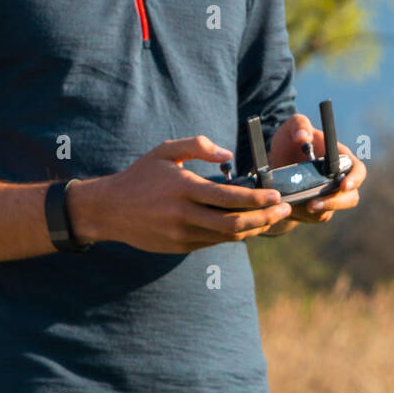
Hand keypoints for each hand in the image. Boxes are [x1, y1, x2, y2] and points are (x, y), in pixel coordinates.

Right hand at [70, 136, 290, 252]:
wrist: (108, 210)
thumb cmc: (140, 175)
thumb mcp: (166, 151)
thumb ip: (198, 146)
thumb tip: (228, 154)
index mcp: (184, 188)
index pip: (229, 197)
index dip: (257, 199)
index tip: (276, 195)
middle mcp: (184, 215)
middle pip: (234, 224)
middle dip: (265, 218)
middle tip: (284, 210)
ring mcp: (182, 234)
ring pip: (227, 237)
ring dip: (254, 229)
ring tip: (272, 218)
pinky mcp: (180, 247)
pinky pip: (214, 242)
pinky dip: (234, 234)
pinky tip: (247, 224)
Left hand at [266, 114, 365, 225]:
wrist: (274, 162)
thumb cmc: (289, 140)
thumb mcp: (291, 126)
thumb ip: (299, 125)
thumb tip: (303, 138)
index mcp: (340, 158)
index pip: (358, 170)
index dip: (354, 179)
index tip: (342, 185)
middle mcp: (338, 179)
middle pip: (351, 197)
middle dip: (335, 203)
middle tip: (313, 204)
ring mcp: (328, 195)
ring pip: (332, 210)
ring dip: (317, 210)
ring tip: (298, 206)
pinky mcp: (317, 209)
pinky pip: (315, 217)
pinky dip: (303, 215)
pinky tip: (290, 207)